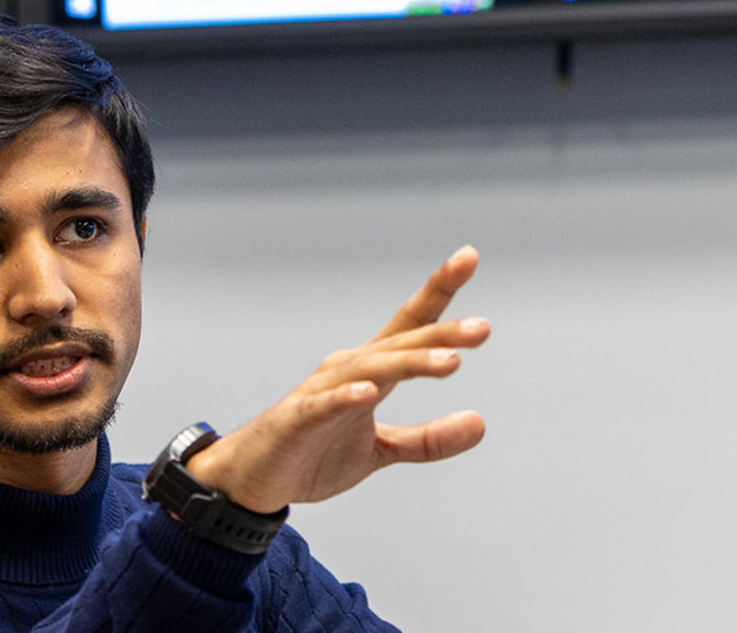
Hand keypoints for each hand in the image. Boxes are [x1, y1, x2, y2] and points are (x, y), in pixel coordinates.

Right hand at [185, 247, 487, 514]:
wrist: (253, 479)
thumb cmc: (314, 454)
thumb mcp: (381, 450)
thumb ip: (428, 439)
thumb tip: (480, 422)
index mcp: (369, 371)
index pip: (410, 325)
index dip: (438, 291)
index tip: (468, 256)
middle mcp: (347, 370)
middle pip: (399, 344)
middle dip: (440, 334)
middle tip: (483, 328)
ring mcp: (320, 392)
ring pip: (370, 370)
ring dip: (409, 362)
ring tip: (450, 361)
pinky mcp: (296, 420)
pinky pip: (323, 406)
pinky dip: (345, 396)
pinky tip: (369, 392)